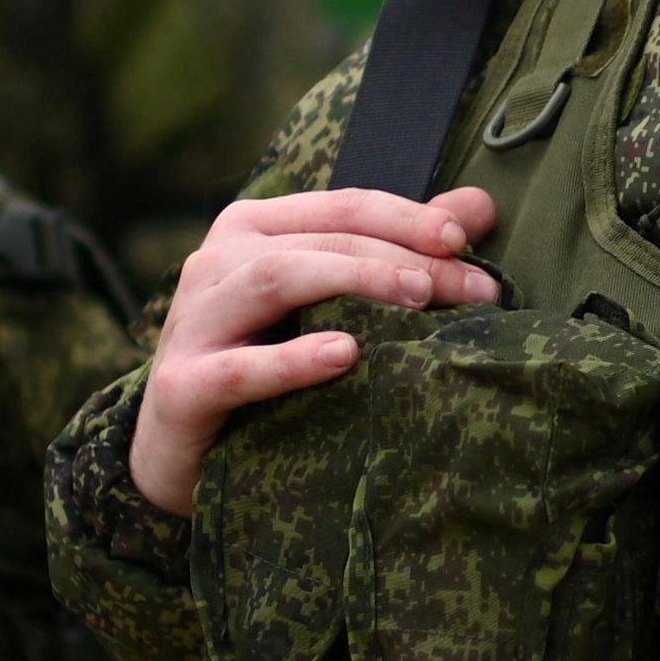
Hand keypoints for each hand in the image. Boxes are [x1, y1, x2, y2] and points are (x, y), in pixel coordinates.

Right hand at [125, 183, 500, 511]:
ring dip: (355, 282)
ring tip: (417, 299)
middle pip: (323, 242)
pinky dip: (293, 360)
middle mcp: (217, 262)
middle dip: (404, 258)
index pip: (344, 207)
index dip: (409, 216)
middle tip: (474, 289)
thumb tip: (480, 207)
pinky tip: (343, 356)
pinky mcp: (181, 386)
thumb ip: (399, 251)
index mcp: (253, 229)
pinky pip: (240, 369)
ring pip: (278, 278)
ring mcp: (193, 321)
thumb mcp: (329, 305)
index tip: (467, 239)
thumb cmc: (266, 365)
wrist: (179, 453)